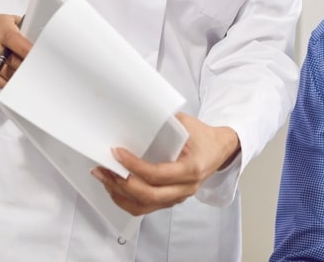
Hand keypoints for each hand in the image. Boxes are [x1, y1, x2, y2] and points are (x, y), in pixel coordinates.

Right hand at [0, 13, 31, 87]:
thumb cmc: (14, 29)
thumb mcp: (24, 23)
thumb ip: (30, 32)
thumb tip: (42, 44)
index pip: (9, 36)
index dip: (23, 47)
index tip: (34, 55)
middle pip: (6, 56)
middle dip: (23, 63)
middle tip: (36, 67)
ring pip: (1, 70)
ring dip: (16, 74)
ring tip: (28, 72)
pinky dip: (8, 81)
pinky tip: (17, 78)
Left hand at [90, 112, 240, 215]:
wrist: (219, 149)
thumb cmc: (202, 136)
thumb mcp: (186, 123)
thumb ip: (163, 122)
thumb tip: (135, 117)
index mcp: (191, 168)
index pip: (157, 174)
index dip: (134, 166)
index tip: (117, 154)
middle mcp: (185, 188)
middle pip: (149, 195)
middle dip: (122, 183)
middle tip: (104, 169)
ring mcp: (178, 197)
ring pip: (144, 206)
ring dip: (120, 194)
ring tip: (104, 178)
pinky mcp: (170, 200)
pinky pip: (145, 207)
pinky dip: (126, 200)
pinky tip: (114, 188)